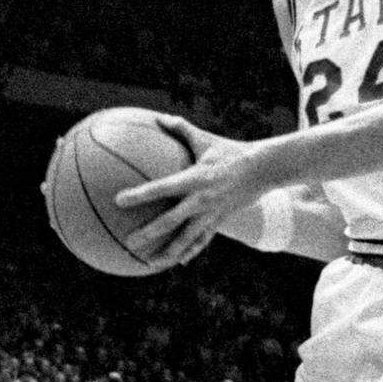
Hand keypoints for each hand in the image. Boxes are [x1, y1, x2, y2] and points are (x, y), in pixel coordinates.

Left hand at [116, 126, 257, 265]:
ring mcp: (211, 214)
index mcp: (194, 179)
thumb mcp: (205, 138)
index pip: (161, 188)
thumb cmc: (231, 151)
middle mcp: (201, 200)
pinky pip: (203, 240)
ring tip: (150, 264)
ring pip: (187, 239)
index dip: (140, 195)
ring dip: (168, 252)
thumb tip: (158, 117)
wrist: (263, 170)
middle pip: (171, 221)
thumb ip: (180, 128)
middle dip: (149, 233)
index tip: (119, 200)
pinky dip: (191, 251)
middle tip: (128, 243)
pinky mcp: (220, 221)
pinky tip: (178, 262)